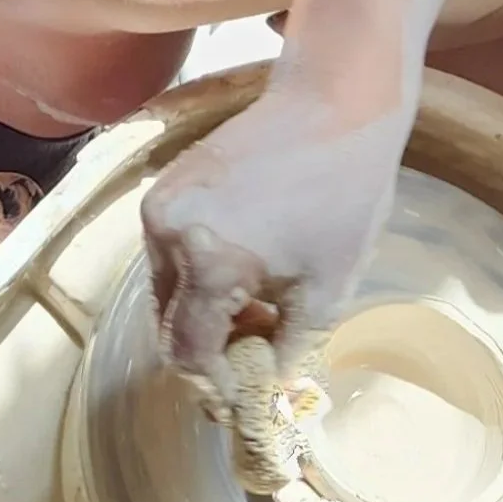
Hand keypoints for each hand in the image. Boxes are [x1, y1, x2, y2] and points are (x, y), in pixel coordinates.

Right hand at [141, 92, 408, 389]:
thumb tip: (269, 384)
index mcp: (207, 264)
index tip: (243, 396)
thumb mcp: (325, 288)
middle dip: (206, 349)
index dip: (214, 383)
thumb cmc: (342, 197)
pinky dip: (196, 275)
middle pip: (167, 321)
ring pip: (165, 287)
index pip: (188, 350)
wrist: (332, 105)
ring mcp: (160, 204)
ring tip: (256, 311)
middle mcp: (167, 234)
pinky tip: (244, 272)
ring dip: (201, 312)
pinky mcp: (167, 184)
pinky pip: (169, 251)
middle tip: (253, 357)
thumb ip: (288, 345)